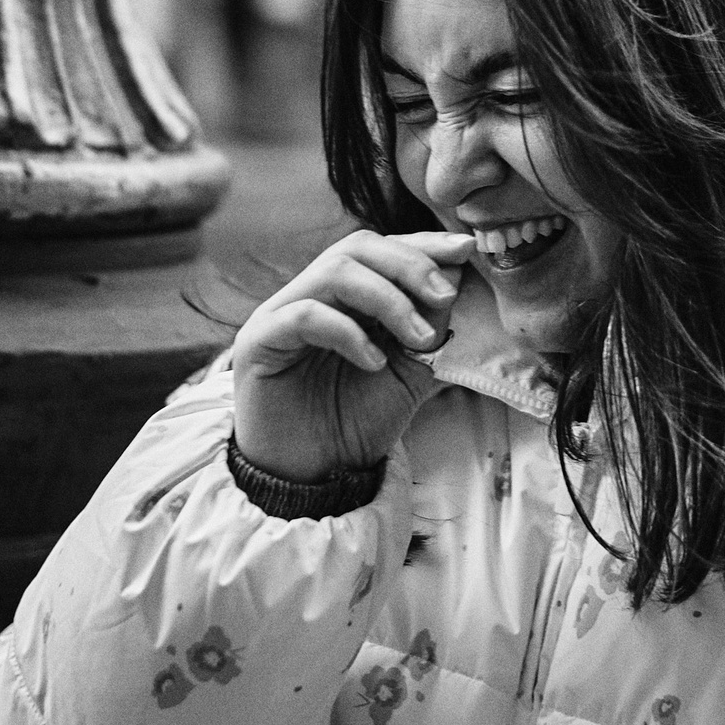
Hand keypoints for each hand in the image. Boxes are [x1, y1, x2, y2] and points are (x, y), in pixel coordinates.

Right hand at [231, 228, 475, 480]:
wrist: (313, 479)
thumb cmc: (355, 423)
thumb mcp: (408, 373)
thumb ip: (428, 329)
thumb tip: (455, 281)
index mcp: (344, 297)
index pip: (381, 250)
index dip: (423, 245)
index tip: (465, 250)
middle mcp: (310, 295)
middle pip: (357, 248)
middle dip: (409, 264)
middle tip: (445, 296)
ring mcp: (280, 314)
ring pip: (334, 271)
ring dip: (388, 298)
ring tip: (418, 337)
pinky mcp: (259, 342)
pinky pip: (304, 315)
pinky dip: (348, 332)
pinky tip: (374, 362)